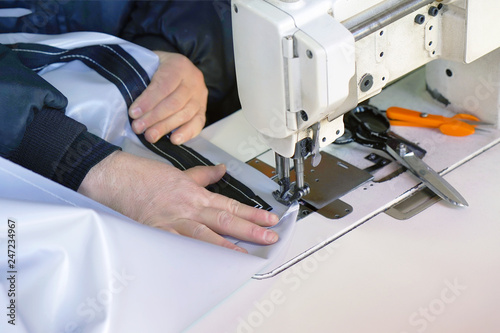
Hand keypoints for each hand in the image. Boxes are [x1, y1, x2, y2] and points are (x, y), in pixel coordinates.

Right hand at [78, 151, 278, 251]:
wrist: (116, 177)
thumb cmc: (145, 176)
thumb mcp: (180, 173)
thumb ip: (204, 175)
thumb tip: (221, 170)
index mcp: (195, 194)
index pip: (230, 205)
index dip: (252, 213)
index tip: (270, 220)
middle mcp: (188, 207)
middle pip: (224, 220)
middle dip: (250, 230)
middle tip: (269, 237)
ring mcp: (173, 221)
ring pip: (205, 235)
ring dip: (226, 246)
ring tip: (245, 255)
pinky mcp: (157, 232)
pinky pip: (178, 246)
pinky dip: (191, 255)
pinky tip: (205, 264)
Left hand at [129, 51, 207, 144]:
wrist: (179, 67)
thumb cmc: (158, 68)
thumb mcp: (150, 63)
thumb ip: (143, 78)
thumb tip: (131, 102)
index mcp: (179, 65)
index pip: (164, 86)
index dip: (148, 101)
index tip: (133, 113)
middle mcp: (194, 80)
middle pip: (174, 103)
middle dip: (154, 117)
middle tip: (138, 127)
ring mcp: (200, 96)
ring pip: (185, 114)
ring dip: (165, 127)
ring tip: (150, 136)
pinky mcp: (203, 109)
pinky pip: (198, 123)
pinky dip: (186, 133)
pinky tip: (174, 140)